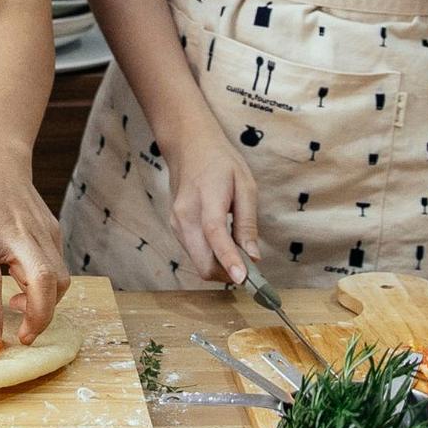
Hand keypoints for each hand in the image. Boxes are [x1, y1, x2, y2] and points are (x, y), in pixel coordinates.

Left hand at [0, 136, 69, 345]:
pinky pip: (59, 267)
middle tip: (23, 337)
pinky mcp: (52, 230)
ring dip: (47, 305)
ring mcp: (39, 230)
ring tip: (20, 306)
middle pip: (44, 281)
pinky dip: (49, 286)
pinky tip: (25, 284)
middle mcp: (14, 232)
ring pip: (60, 278)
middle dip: (40, 317)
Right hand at [163, 122, 259, 283]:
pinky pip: (194, 254)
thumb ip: (247, 222)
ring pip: (198, 262)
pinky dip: (211, 258)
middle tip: (251, 270)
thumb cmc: (220, 163)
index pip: (215, 234)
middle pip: (203, 262)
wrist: (188, 148)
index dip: (229, 259)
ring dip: (220, 267)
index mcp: (206, 199)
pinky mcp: (174, 229)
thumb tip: (253, 256)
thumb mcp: (245, 185)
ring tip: (239, 254)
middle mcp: (185, 216)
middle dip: (228, 273)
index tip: (243, 279)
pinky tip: (223, 246)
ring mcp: (176, 224)